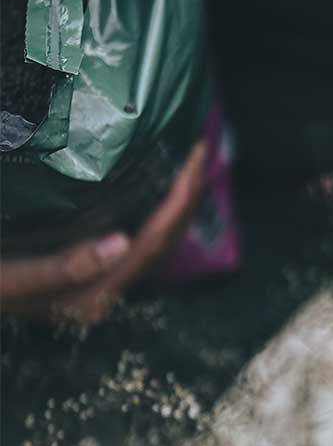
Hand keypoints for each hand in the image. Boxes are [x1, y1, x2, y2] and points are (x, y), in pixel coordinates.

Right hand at [0, 141, 206, 324]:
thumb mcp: (9, 278)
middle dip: (188, 197)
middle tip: (201, 152)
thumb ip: (63, 267)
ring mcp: (98, 279)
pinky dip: (156, 210)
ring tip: (192, 165)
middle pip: (164, 241)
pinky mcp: (88, 267)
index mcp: (93, 294)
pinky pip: (138, 237)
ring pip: (155, 240)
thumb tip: (122, 243)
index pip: (153, 242)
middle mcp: (104, 289)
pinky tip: (159, 189)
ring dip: (177, 203)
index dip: (179, 202)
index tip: (195, 161)